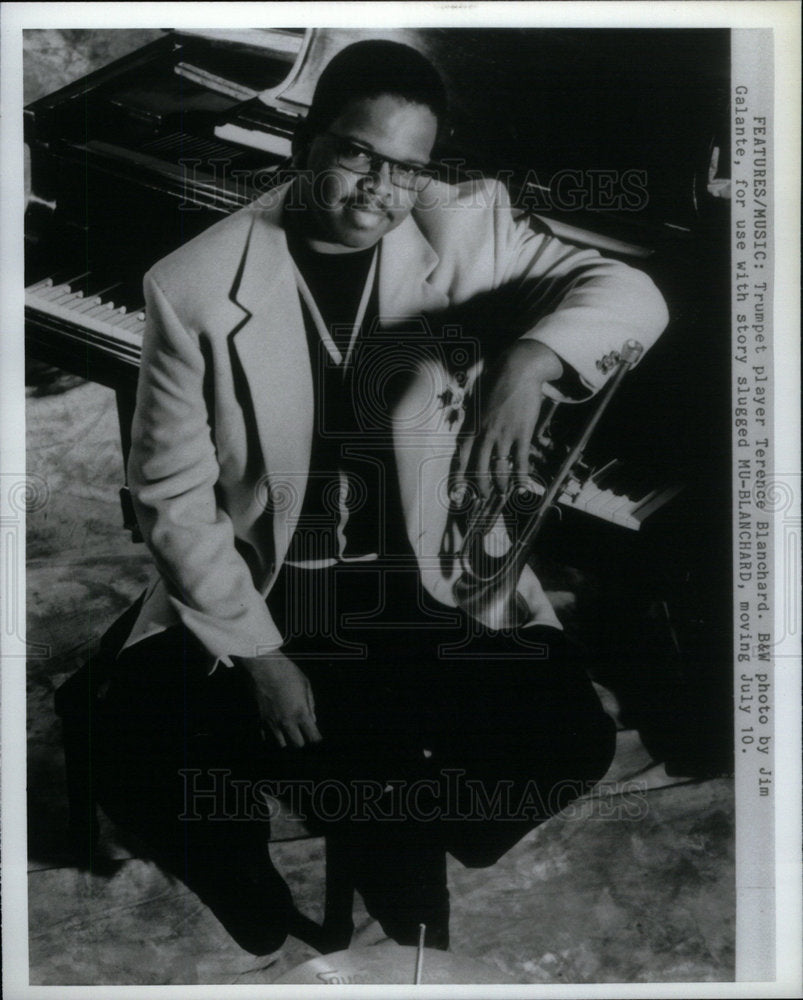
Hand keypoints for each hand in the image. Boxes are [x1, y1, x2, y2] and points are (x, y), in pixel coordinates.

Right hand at [239, 651, 321, 748]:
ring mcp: (272, 722)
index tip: (317, 738)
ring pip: (281, 744)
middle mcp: (287, 722)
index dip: (317, 740)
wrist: (263, 667)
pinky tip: (275, 729)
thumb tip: (312, 720)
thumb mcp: (305, 685)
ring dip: (287, 739)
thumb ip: (310, 705)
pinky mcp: (260, 720)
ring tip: (289, 732)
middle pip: (298, 745)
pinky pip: (266, 737)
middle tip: (304, 733)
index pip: (313, 738)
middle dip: (303, 741)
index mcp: (301, 713)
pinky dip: (272, 736)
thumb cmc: (287, 673)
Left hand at [468, 340, 562, 496]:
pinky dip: (521, 476)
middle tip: (482, 498)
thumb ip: (474, 417)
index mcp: (473, 425)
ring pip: (499, 467)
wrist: (518, 369)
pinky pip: (520, 460)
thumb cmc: (496, 381)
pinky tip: (522, 488)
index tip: (457, 489)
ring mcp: (504, 434)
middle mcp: (486, 433)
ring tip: (503, 494)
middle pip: (479, 466)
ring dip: (501, 484)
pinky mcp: (522, 433)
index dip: (459, 475)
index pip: (462, 455)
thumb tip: (471, 429)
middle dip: (480, 485)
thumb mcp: (477, 399)